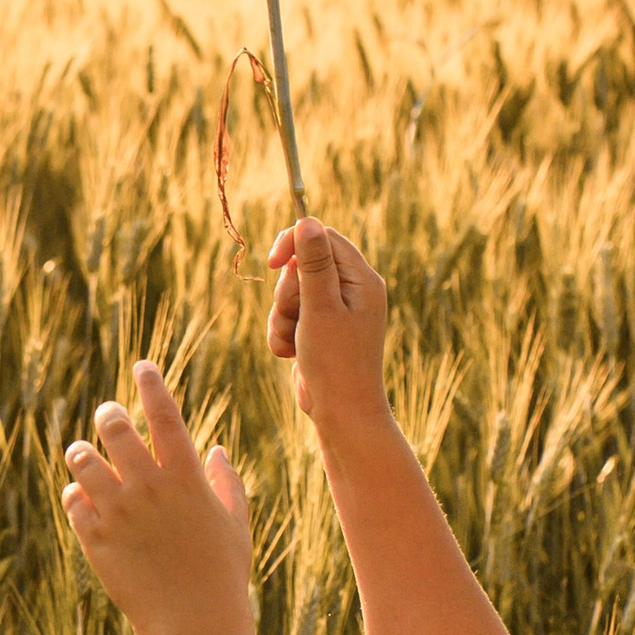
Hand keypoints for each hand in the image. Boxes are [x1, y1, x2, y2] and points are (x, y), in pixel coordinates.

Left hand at [63, 361, 252, 634]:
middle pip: (114, 428)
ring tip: (86, 455)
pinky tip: (84, 498)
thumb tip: (214, 451)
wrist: (192, 626)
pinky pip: (72, 499)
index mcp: (187, 479)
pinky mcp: (94, 538)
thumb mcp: (235, 527)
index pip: (164, 414)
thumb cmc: (221, 576)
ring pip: (82, 459)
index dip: (152, 383)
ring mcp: (118, 513)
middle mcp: (149, 488)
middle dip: (108, 414)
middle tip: (108, 415)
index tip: (142, 365)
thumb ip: (226, 485)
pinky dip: (76, 494)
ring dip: (83, 452)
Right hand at [264, 218, 392, 444]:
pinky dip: (283, 334)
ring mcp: (336, 311)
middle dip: (287, 292)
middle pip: (302, 266)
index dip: (294, 244)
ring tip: (294, 343)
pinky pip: (289, 317)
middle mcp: (352, 291)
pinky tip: (292, 355)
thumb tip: (307, 220)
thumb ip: (313, 263)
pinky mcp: (320, 330)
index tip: (272, 263)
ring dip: (282, 317)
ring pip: (290, 293)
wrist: (342, 415)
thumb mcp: (320, 307)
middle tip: (296, 317)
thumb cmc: (336, 362)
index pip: (323, 238)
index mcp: (362, 279)